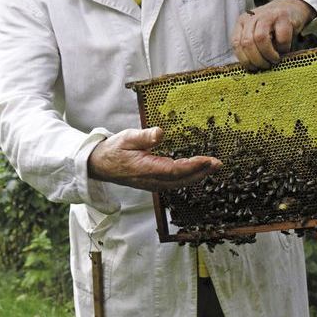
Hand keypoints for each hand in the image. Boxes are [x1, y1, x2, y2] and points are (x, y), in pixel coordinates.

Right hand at [87, 127, 220, 190]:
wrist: (99, 165)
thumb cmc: (113, 149)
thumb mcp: (126, 137)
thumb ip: (144, 136)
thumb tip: (161, 133)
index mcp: (145, 168)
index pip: (174, 170)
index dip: (193, 166)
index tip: (208, 160)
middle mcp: (150, 180)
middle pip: (181, 180)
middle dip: (201, 173)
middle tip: (218, 164)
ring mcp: (152, 184)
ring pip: (179, 184)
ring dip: (196, 176)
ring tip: (211, 167)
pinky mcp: (152, 183)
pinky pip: (174, 183)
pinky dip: (187, 178)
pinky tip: (195, 171)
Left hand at [231, 0, 315, 69]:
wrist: (292, 7)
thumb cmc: (273, 27)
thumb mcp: (257, 33)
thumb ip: (252, 46)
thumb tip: (252, 68)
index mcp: (242, 22)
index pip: (236, 43)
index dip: (244, 59)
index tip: (253, 68)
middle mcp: (252, 17)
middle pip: (247, 42)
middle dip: (256, 59)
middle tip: (266, 66)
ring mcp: (268, 15)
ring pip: (260, 38)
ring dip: (268, 54)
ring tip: (274, 60)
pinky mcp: (284, 17)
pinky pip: (281, 37)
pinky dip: (283, 48)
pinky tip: (285, 49)